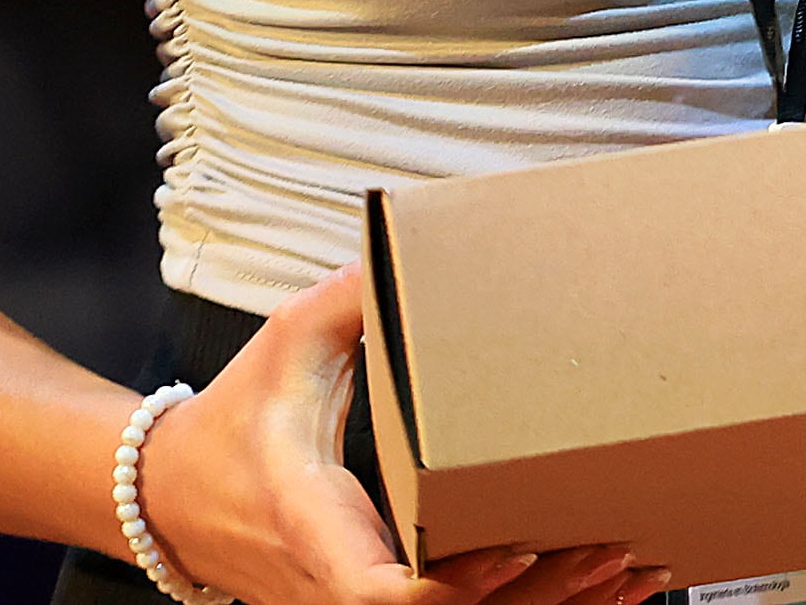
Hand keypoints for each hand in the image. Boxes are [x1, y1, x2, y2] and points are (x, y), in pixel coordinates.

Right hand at [140, 270, 665, 603]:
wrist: (172, 493)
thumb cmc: (238, 416)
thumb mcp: (290, 341)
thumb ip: (355, 296)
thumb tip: (417, 236)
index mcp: (310, 521)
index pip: (375, 592)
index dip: (452, 586)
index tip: (519, 547)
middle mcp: (331, 581)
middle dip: (532, 596)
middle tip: (613, 549)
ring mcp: (348, 603)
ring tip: (632, 572)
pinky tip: (602, 593)